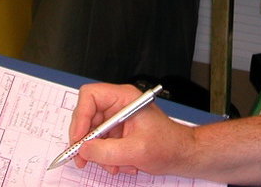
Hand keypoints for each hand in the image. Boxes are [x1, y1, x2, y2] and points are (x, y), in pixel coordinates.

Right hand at [68, 83, 195, 176]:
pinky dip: (106, 157)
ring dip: (99, 153)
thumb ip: (106, 151)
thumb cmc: (168, 145)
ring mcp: (118, 119)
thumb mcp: (135, 150)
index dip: (80, 116)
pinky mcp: (118, 133)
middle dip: (86, 140)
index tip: (79, 138)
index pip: (90, 96)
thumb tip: (83, 150)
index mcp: (125, 98)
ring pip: (92, 133)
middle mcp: (119, 105)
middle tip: (83, 159)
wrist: (182, 154)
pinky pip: (101, 144)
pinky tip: (120, 164)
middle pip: (87, 116)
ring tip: (114, 165)